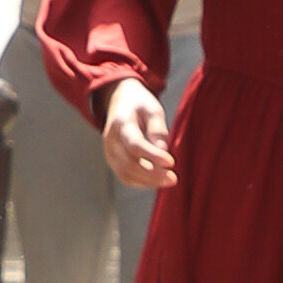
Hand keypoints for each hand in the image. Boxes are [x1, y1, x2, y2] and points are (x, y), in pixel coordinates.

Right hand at [100, 77, 178, 191]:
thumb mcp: (153, 108)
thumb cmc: (139, 105)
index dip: (152, 156)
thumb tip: (162, 150)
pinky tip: (157, 180)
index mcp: (121, 123)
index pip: (134, 144)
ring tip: (169, 180)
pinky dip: (141, 182)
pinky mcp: (112, 160)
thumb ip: (157, 128)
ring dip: (148, 181)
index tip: (171, 162)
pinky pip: (125, 177)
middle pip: (129, 163)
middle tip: (173, 177)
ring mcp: (109, 152)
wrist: (119, 101)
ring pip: (125, 173)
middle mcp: (111, 139)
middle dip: (152, 174)